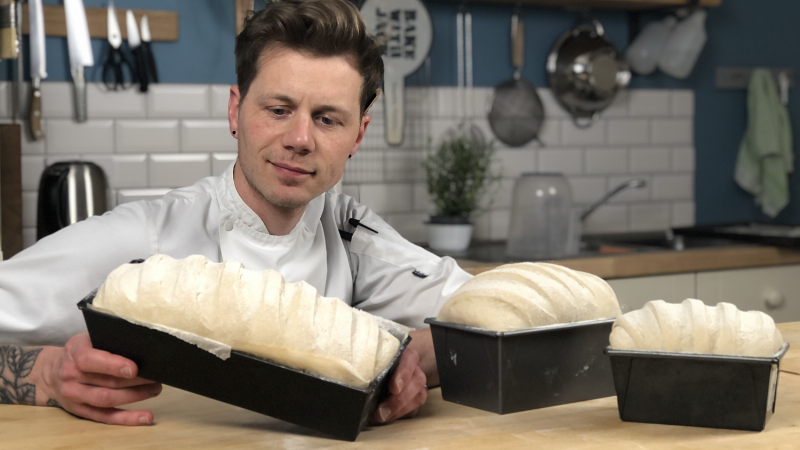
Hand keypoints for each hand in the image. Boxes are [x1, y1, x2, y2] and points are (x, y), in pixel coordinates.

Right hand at [38, 333, 161, 424]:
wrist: (50, 372)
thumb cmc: (80, 351)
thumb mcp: (87, 339)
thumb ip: (108, 341)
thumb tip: (141, 345)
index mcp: (74, 352)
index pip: (90, 360)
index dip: (113, 365)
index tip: (133, 368)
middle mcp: (71, 376)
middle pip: (106, 382)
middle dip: (135, 381)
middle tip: (157, 376)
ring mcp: (75, 396)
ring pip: (107, 400)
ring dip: (135, 396)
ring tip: (155, 389)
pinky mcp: (81, 411)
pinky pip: (106, 417)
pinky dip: (128, 418)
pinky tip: (146, 417)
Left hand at [372, 346, 427, 423]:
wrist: (388, 365)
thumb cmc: (378, 361)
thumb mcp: (373, 356)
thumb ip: (366, 362)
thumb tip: (352, 376)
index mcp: (404, 353)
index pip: (410, 359)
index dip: (403, 374)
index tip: (394, 388)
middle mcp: (414, 367)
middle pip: (416, 381)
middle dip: (399, 400)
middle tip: (382, 411)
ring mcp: (417, 383)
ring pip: (418, 396)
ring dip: (399, 410)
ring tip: (381, 417)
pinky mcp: (416, 397)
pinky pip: (414, 408)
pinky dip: (400, 414)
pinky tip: (388, 417)